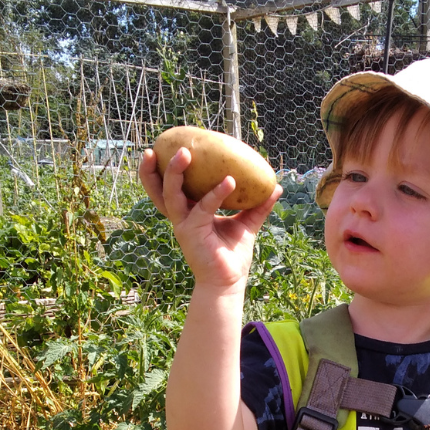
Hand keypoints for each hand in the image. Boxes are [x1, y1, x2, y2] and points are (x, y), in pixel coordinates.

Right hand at [139, 146, 281, 290]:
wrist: (229, 282)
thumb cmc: (232, 256)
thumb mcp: (246, 225)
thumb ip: (257, 205)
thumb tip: (276, 186)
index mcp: (189, 212)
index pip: (172, 187)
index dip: (165, 169)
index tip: (170, 146)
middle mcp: (182, 217)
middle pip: (158, 189)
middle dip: (154, 169)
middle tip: (160, 147)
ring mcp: (184, 225)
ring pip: (170, 195)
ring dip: (174, 173)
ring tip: (185, 154)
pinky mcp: (192, 233)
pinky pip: (203, 208)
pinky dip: (216, 193)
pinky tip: (229, 180)